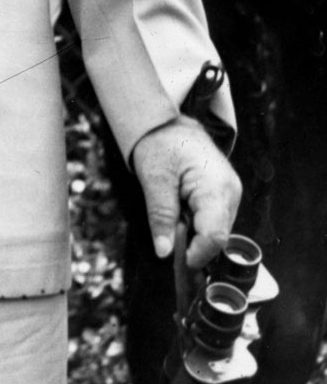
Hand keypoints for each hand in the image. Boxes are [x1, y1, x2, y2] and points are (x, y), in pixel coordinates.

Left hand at [131, 115, 241, 266]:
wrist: (168, 123)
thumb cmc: (160, 144)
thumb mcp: (154, 178)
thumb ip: (161, 215)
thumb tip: (165, 252)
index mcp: (216, 188)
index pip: (215, 235)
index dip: (197, 254)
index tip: (175, 260)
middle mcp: (231, 193)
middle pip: (218, 236)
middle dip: (193, 244)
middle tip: (167, 238)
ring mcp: (231, 194)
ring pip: (216, 230)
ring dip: (194, 233)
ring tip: (172, 218)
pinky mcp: (224, 195)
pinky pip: (213, 219)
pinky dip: (196, 223)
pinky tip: (180, 212)